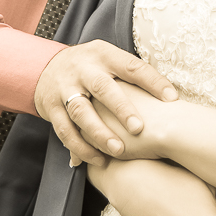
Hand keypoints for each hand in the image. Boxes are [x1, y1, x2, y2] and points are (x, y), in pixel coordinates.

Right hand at [34, 40, 176, 165]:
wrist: (44, 68)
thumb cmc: (91, 68)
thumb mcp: (108, 59)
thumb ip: (131, 74)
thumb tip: (170, 95)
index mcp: (103, 55)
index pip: (131, 66)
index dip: (152, 81)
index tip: (171, 98)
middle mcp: (82, 70)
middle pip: (102, 87)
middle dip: (121, 108)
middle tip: (138, 129)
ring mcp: (64, 89)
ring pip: (81, 112)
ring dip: (99, 133)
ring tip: (118, 151)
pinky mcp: (50, 108)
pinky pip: (64, 130)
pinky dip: (80, 147)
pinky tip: (97, 160)